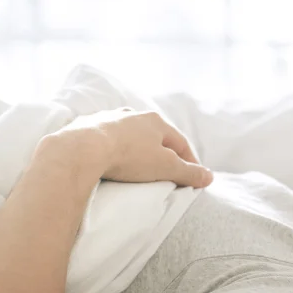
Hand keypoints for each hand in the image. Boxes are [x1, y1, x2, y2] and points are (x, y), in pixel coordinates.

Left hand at [52, 107, 213, 186]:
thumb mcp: (166, 168)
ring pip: (128, 136)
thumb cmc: (129, 157)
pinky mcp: (86, 127)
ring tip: (136, 168)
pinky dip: (111, 151)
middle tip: (166, 173)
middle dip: (162, 153)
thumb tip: (209, 177)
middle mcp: (133, 114)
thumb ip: (189, 173)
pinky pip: (105, 140)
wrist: (82, 150)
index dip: (189, 161)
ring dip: (135, 150)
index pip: (180, 142)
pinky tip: (109, 162)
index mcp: (155, 121)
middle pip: (154, 136)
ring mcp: (108, 118)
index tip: (193, 176)